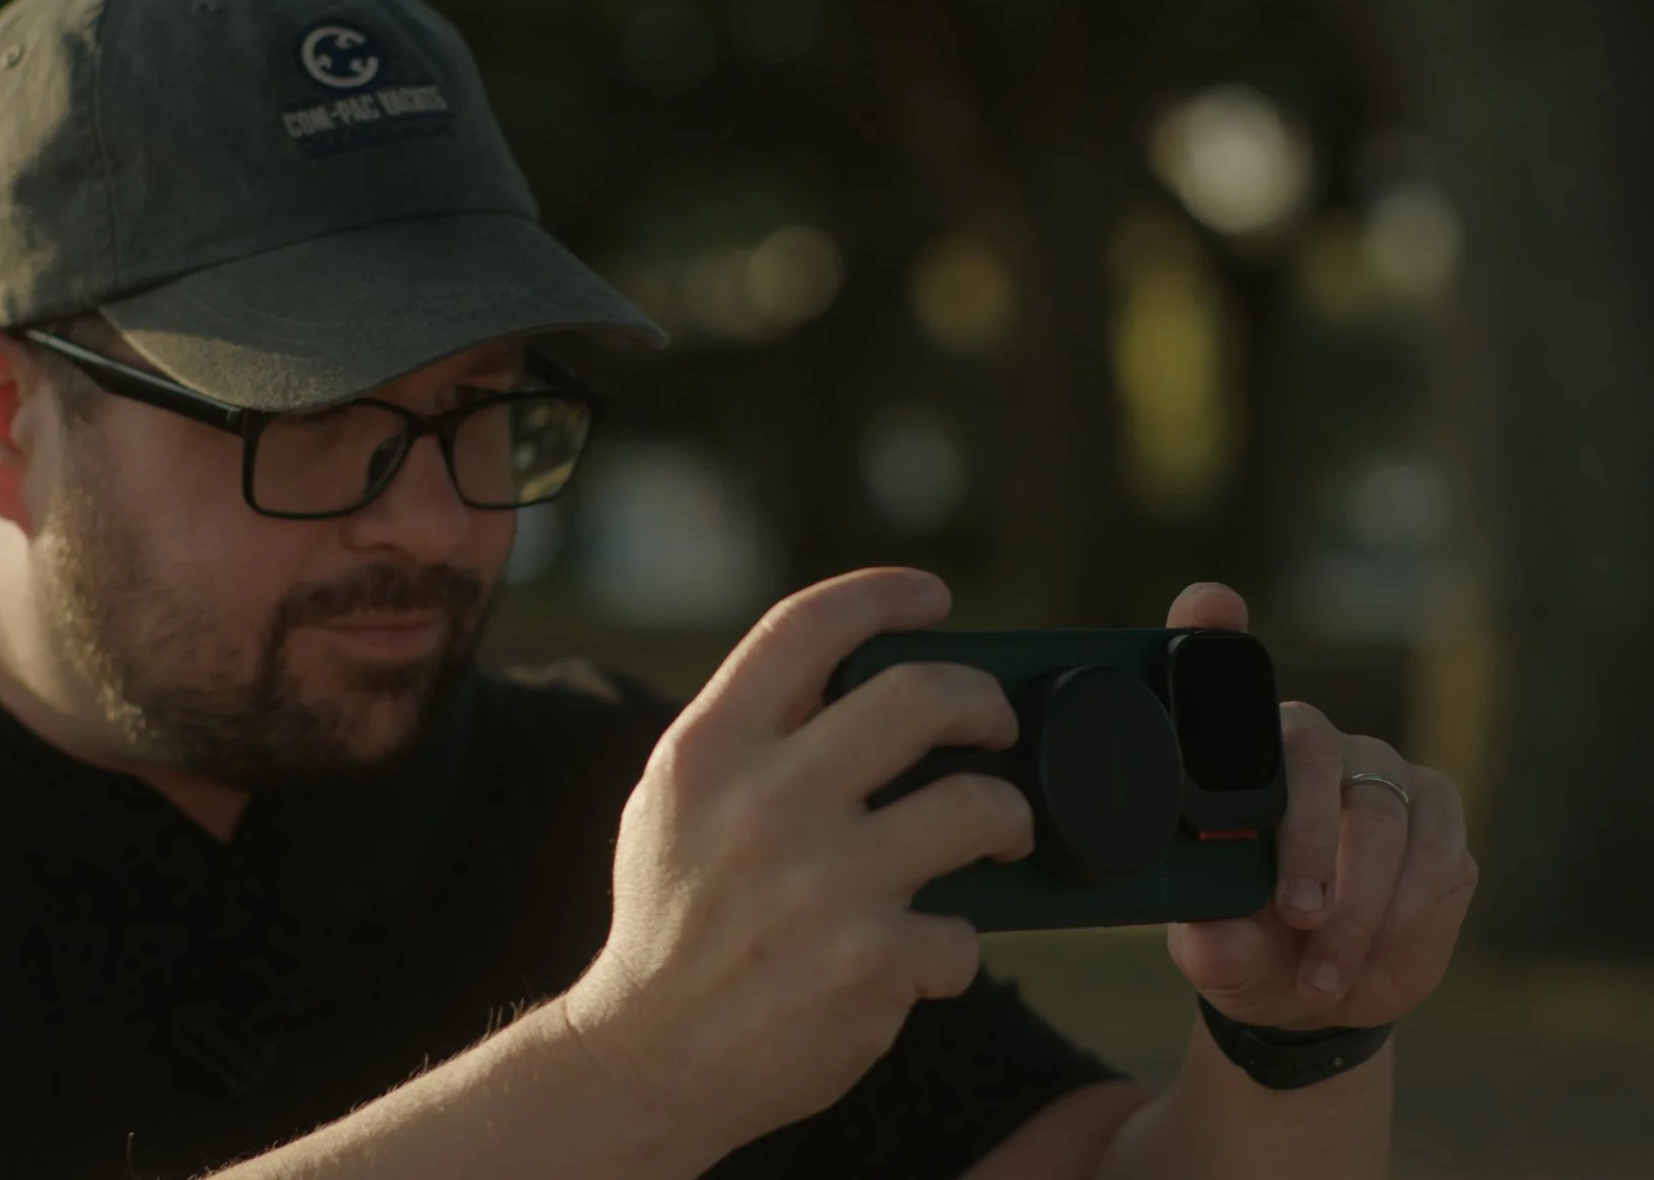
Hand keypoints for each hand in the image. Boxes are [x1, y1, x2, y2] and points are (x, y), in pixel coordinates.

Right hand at [562, 568, 1033, 1156]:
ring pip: (980, 806)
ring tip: (1000, 831)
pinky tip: (924, 952)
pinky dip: (955, 944)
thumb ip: (752, 732)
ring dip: (1008, 817)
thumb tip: (864, 671)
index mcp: (709, 749)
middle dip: (984, 701)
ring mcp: (825, 884)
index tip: (933, 599)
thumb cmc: (672, 917)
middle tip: (995, 724)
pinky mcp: (872, 963)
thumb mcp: (675, 800)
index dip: (884, 595)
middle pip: (923, 696)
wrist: (645, 1058)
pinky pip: (965, 931)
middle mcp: (766, 803)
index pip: (808, 626)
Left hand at [1162, 583, 1477, 1031]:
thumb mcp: (1216, 954)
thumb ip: (1211, 945)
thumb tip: (1208, 941)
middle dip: (1309, 843)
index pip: (1223, 674)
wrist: (1319, 995)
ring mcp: (1382, 771)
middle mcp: (1314, 744)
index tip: (1208, 604)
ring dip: (1360, 907)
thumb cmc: (1250, 949)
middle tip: (1294, 915)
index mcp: (1237, 758)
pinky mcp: (1440, 815)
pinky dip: (1408, 914)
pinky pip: (1437, 854)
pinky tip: (1374, 959)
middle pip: (1318, 759)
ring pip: (1384, 820)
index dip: (1215, 631)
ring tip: (1323, 976)